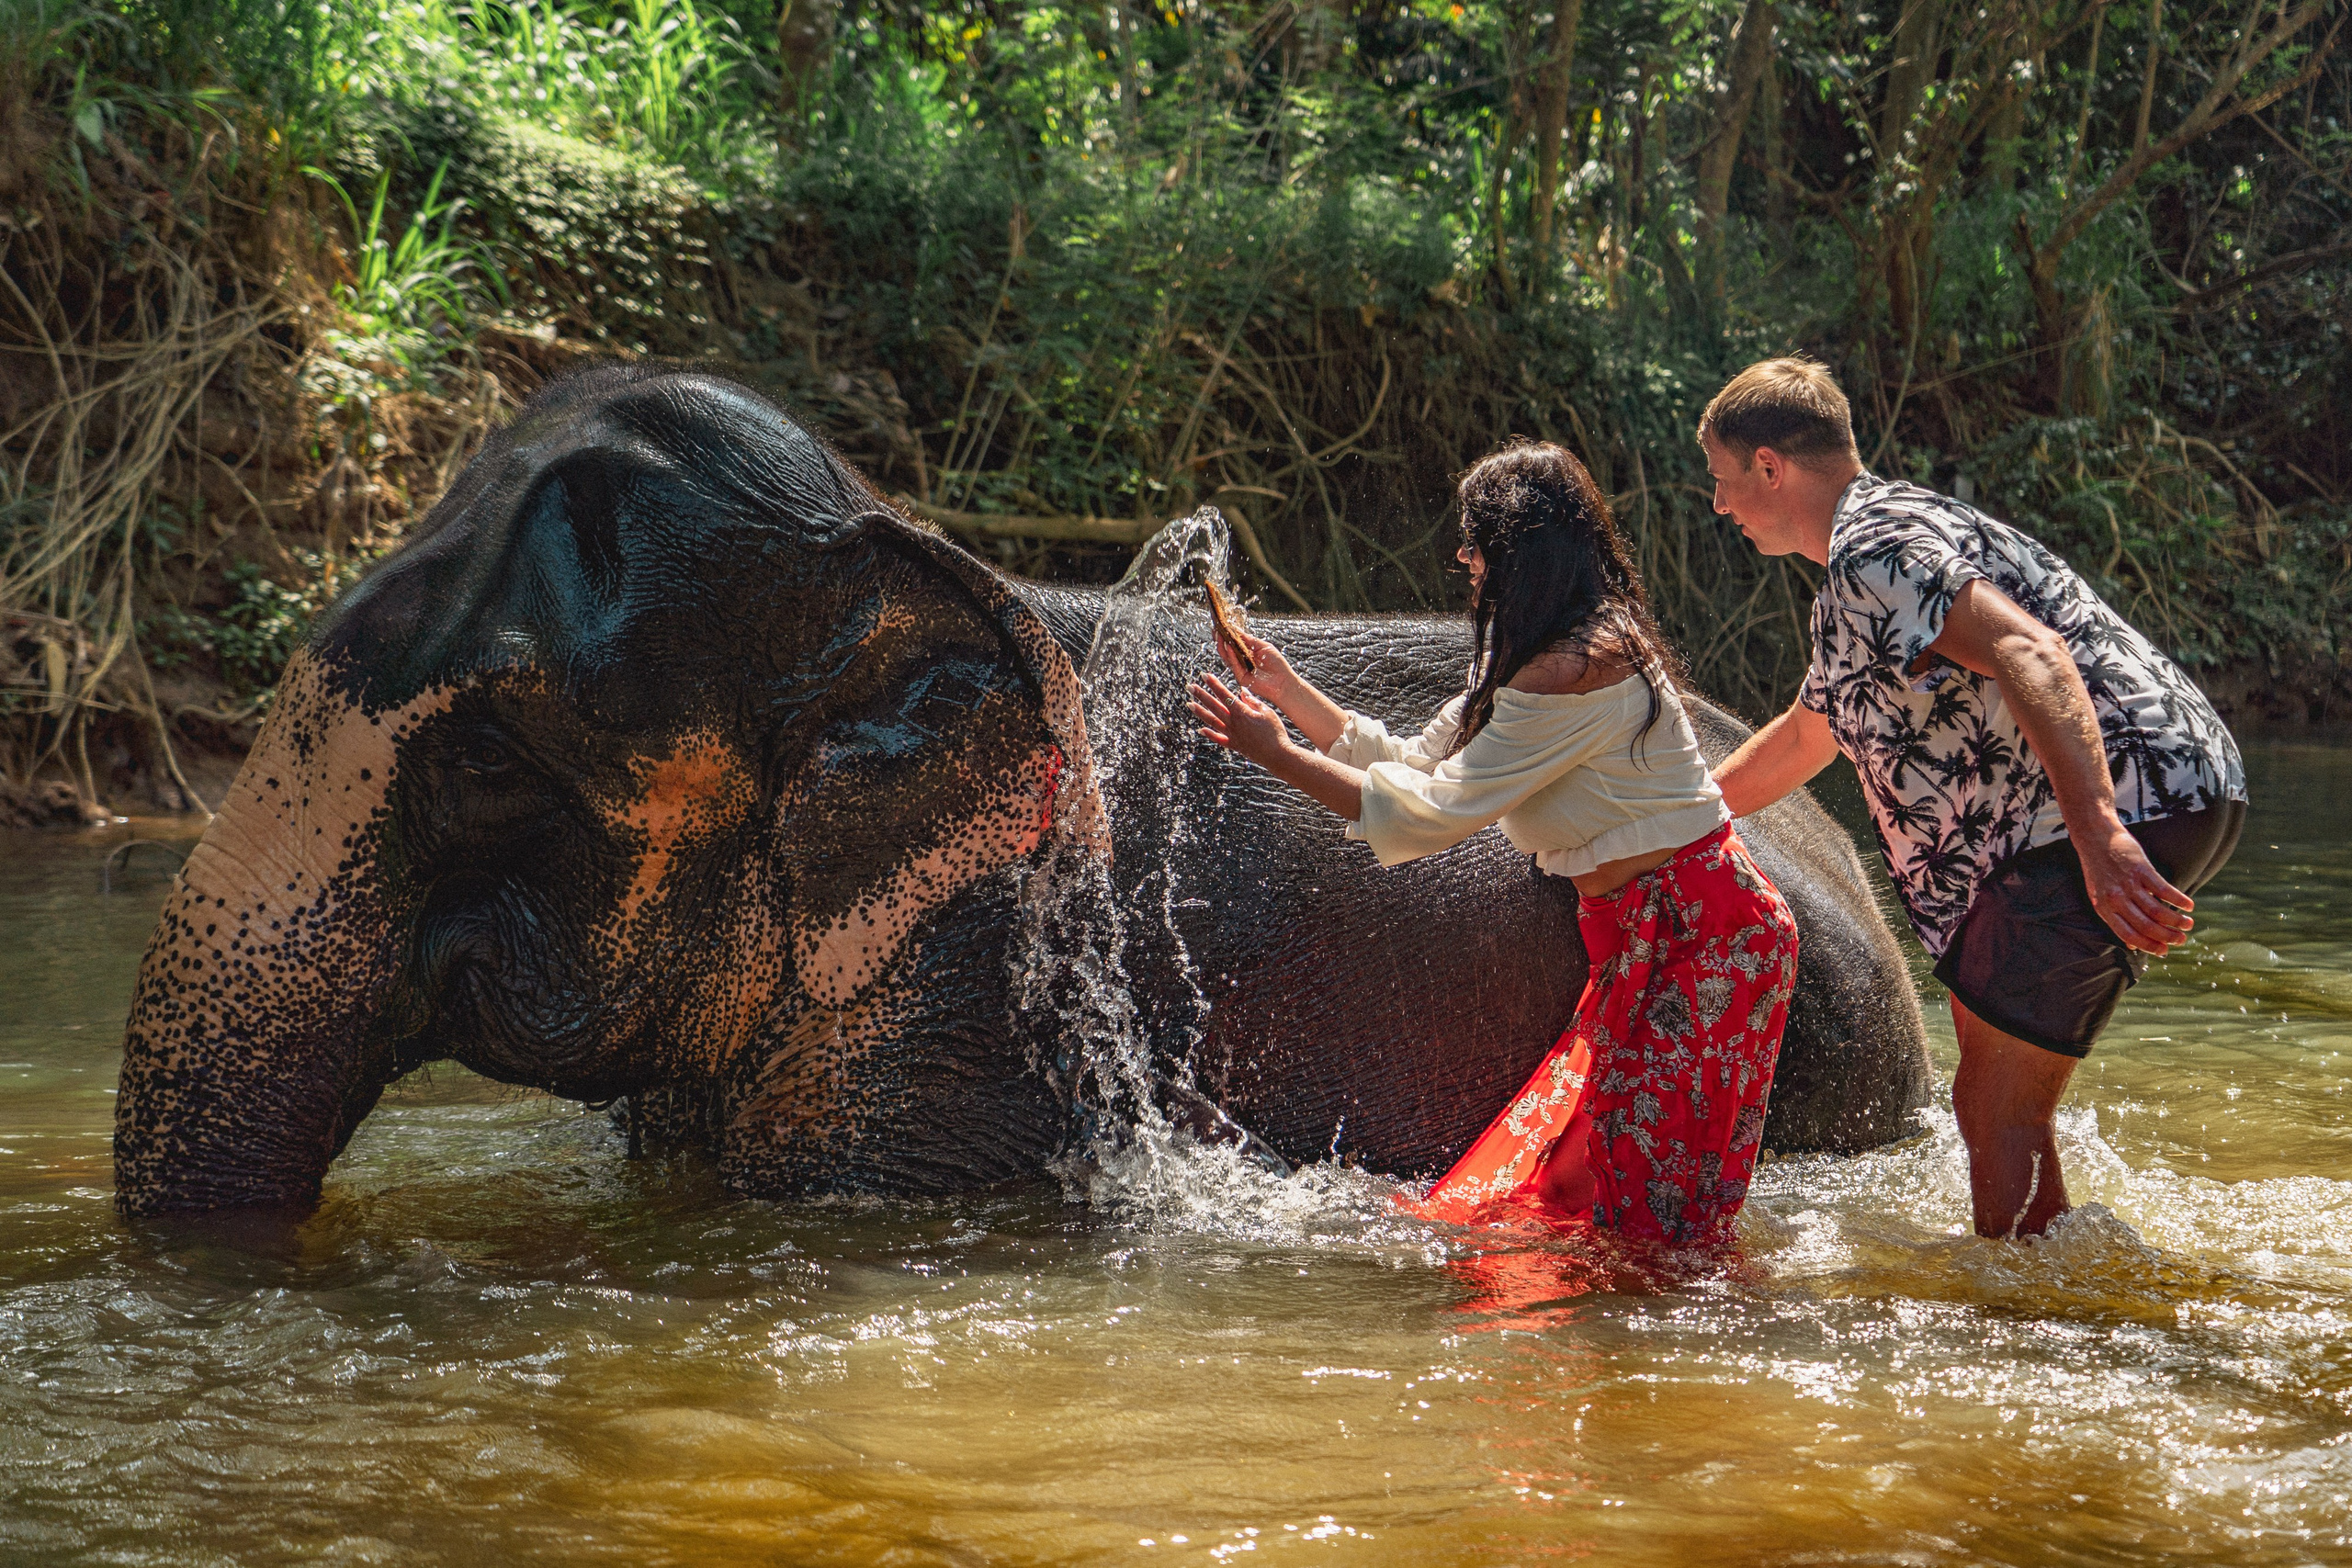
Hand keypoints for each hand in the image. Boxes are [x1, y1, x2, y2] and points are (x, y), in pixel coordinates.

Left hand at [1188, 674, 1292, 766]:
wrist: (1277, 755)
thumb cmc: (1275, 732)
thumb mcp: (1267, 712)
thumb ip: (1253, 701)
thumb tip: (1242, 691)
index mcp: (1241, 712)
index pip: (1224, 694)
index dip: (1214, 684)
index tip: (1204, 675)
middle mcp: (1233, 723)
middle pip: (1214, 706)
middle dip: (1201, 695)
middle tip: (1190, 686)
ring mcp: (1232, 735)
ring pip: (1212, 721)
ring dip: (1200, 712)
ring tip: (1189, 704)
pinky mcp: (1234, 745)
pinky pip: (1218, 739)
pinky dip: (1209, 734)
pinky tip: (1200, 730)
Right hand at [1217, 629, 1298, 706]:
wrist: (1284, 682)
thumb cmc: (1277, 664)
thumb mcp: (1263, 646)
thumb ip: (1248, 639)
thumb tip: (1234, 628)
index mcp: (1247, 652)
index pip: (1233, 642)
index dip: (1227, 634)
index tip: (1220, 624)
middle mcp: (1241, 661)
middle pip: (1226, 649)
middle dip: (1221, 638)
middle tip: (1216, 629)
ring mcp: (1240, 669)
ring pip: (1227, 656)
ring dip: (1223, 645)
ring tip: (1220, 634)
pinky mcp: (1241, 677)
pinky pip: (1234, 665)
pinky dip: (1231, 655)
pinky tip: (1229, 647)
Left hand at [2077, 826, 2194, 954]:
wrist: (2094, 838)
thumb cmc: (2099, 870)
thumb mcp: (2099, 897)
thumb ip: (2115, 919)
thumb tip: (2131, 944)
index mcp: (2103, 908)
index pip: (2128, 935)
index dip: (2148, 946)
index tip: (2164, 952)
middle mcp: (2115, 899)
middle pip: (2146, 925)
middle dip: (2167, 937)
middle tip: (2182, 940)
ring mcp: (2128, 884)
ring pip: (2157, 910)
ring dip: (2177, 921)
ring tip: (2189, 924)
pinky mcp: (2140, 869)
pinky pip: (2163, 889)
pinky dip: (2179, 900)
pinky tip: (2189, 906)